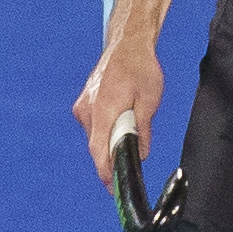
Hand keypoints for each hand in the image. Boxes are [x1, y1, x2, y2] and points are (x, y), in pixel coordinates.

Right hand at [75, 35, 164, 185]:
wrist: (126, 44)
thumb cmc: (140, 68)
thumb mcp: (149, 101)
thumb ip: (142, 129)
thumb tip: (140, 154)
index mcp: (103, 110)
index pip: (99, 150)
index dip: (105, 172)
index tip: (112, 188)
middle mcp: (88, 110)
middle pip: (97, 146)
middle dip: (111, 159)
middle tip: (127, 170)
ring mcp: (83, 106)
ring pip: (95, 136)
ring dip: (110, 142)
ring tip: (130, 135)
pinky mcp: (83, 103)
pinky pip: (94, 126)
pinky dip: (106, 131)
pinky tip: (121, 123)